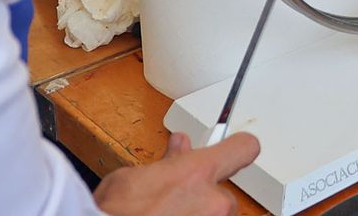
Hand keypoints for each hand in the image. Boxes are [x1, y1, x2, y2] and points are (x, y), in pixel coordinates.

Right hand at [93, 130, 259, 215]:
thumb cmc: (113, 214)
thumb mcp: (132, 179)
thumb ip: (165, 163)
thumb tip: (180, 148)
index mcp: (197, 172)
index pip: (244, 148)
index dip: (237, 148)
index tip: (234, 149)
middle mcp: (214, 202)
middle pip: (225, 194)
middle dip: (204, 198)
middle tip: (177, 203)